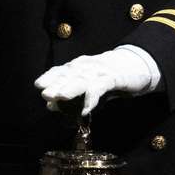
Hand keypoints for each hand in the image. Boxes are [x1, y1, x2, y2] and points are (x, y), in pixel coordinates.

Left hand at [34, 45, 159, 114]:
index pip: (60, 70)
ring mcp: (99, 71)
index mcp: (77, 67)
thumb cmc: (106, 77)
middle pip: (68, 75)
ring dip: (70, 88)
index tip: (38, 84)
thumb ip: (68, 95)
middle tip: (45, 94)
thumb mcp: (87, 85)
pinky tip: (85, 109)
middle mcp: (86, 66)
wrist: (136, 65)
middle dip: (56, 84)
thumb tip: (50, 106)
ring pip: (82, 79)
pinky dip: (92, 97)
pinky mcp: (113, 78)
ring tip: (60, 97)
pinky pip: (100, 87)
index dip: (49, 76)